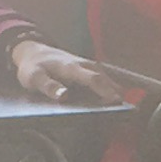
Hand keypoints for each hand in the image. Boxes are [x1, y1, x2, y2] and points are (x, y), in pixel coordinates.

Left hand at [8, 36, 127, 102]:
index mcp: (71, 68)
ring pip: (106, 78)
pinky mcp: (88, 70)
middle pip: (105, 79)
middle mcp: (83, 65)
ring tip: (125, 108)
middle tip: (127, 110)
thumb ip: (48, 86)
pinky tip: (114, 100)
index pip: (93, 79)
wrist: (33, 50)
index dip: (105, 91)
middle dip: (116, 93)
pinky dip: (110, 88)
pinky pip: (103, 79)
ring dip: (115, 91)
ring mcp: (87, 66)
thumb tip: (64, 97)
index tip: (116, 102)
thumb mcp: (33, 78)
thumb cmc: (33, 67)